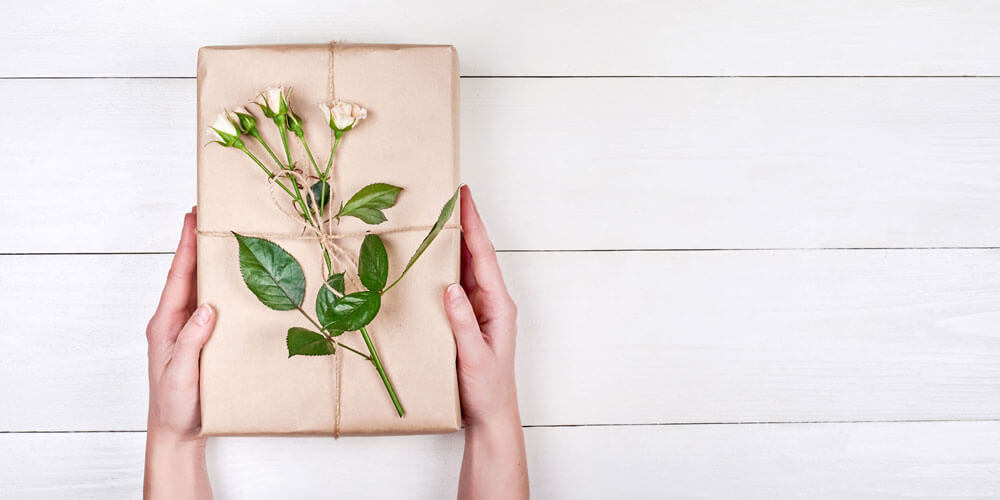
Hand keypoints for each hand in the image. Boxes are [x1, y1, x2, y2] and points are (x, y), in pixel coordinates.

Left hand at [143, 207, 213, 498]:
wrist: (177, 432)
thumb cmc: (175, 406)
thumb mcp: (181, 374)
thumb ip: (191, 341)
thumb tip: (206, 307)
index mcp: (165, 324)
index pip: (177, 277)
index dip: (186, 246)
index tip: (192, 217)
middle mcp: (176, 321)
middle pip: (188, 274)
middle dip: (197, 243)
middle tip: (208, 213)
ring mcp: (190, 328)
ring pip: (201, 287)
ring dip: (210, 261)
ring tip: (223, 236)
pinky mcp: (204, 338)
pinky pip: (214, 305)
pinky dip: (222, 286)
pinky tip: (236, 278)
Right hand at [444, 186, 528, 498]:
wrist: (490, 415)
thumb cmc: (487, 389)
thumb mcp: (475, 357)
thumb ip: (462, 323)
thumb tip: (450, 287)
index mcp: (498, 305)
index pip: (483, 257)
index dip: (473, 225)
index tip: (463, 197)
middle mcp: (490, 301)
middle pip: (475, 254)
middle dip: (463, 223)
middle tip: (448, 194)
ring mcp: (478, 308)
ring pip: (464, 267)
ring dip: (453, 241)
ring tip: (438, 214)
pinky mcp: (466, 318)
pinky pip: (455, 284)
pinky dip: (444, 265)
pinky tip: (431, 255)